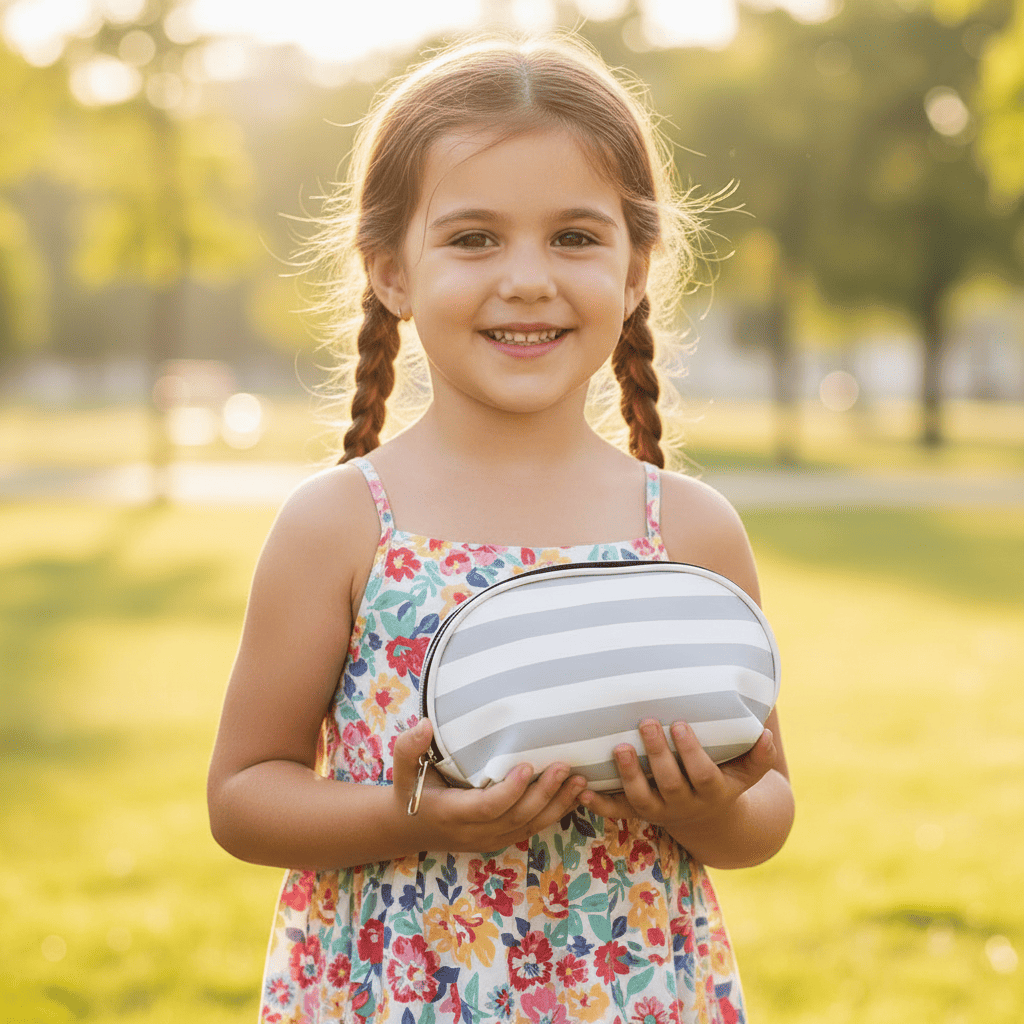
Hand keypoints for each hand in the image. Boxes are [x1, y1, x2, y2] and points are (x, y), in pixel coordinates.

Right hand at [392, 719, 587, 851]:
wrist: (410, 828)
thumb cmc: (410, 791)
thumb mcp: (403, 770)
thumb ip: (409, 747)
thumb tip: (424, 724)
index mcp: (452, 814)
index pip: (487, 807)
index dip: (510, 790)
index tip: (526, 766)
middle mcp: (474, 832)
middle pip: (516, 818)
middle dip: (543, 794)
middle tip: (565, 767)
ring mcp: (490, 839)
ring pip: (529, 827)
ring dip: (558, 806)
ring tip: (581, 782)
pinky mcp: (501, 839)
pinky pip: (531, 829)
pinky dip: (555, 814)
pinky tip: (574, 796)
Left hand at [579, 719, 777, 837]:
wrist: (709, 820)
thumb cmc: (727, 779)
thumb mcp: (747, 773)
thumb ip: (758, 755)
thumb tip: (766, 733)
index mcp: (713, 792)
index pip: (702, 773)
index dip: (691, 752)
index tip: (680, 723)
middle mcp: (684, 806)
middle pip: (670, 783)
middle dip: (658, 754)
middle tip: (646, 722)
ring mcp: (660, 812)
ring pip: (642, 800)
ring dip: (628, 776)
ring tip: (618, 748)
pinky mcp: (638, 814)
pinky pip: (617, 813)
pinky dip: (599, 804)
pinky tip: (582, 791)